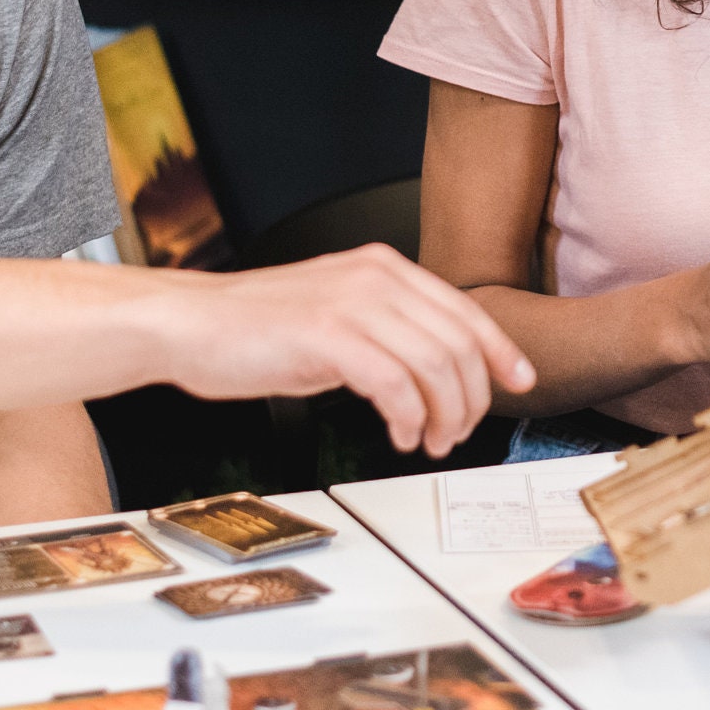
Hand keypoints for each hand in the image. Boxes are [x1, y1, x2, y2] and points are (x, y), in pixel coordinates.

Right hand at [173, 245, 535, 457]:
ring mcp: (351, 303)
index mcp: (382, 268)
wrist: (189, 324)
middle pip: (460, 343)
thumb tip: (435, 369)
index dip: (500, 351)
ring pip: (436, 365)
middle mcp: (375, 277)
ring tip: (429, 441)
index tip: (519, 382)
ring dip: (444, 415)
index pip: (465, 310)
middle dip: (471, 399)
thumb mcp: (336, 315)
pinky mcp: (326, 336)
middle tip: (456, 433)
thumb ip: (385, 329)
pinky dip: (408, 418)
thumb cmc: (256, 328)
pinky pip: (395, 384)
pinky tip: (400, 436)